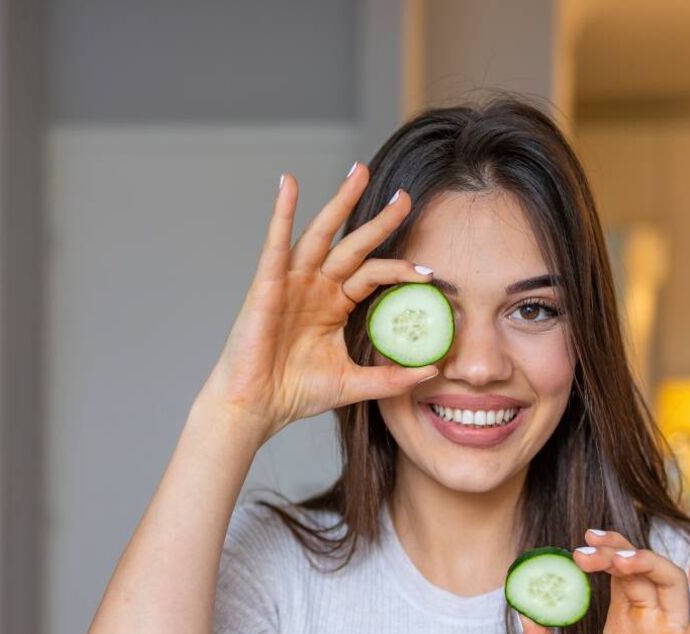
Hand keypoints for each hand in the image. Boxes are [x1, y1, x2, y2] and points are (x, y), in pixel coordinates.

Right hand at [199, 164, 440, 442]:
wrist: (257, 406)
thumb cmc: (295, 393)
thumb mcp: (354, 383)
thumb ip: (392, 377)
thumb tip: (432, 370)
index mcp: (334, 305)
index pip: (373, 275)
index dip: (400, 270)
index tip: (430, 274)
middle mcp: (315, 287)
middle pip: (352, 244)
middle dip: (379, 220)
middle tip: (406, 197)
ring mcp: (291, 282)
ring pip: (321, 234)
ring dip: (339, 202)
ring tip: (359, 172)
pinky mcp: (267, 283)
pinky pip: (277, 242)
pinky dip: (282, 212)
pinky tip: (289, 183)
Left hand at [517, 530, 689, 633]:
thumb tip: (522, 614)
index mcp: (623, 624)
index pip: (617, 575)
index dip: (601, 555)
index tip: (575, 548)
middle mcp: (650, 623)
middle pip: (641, 570)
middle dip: (617, 553)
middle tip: (587, 549)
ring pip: (672, 583)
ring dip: (649, 563)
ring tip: (620, 559)